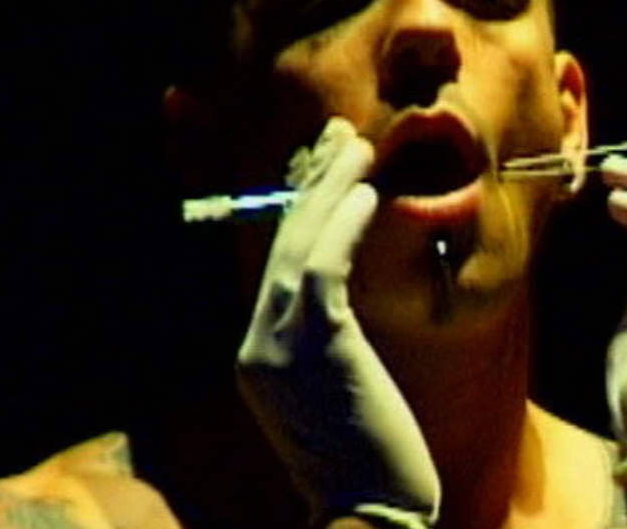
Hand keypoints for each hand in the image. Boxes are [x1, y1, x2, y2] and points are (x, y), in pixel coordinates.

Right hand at [236, 118, 440, 527]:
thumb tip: (338, 307)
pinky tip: (367, 193)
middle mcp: (257, 347)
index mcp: (257, 358)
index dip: (299, 209)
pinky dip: (343, 226)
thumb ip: (324, 351)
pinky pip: (324, 270)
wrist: (369, 519)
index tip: (325, 169)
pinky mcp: (318, 350)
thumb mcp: (332, 400)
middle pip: (280, 245)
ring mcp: (280, 349)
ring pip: (298, 247)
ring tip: (357, 146)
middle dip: (310, 183)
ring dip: (329, 189)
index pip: (276, 265)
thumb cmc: (366, 464)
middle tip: (338, 135)